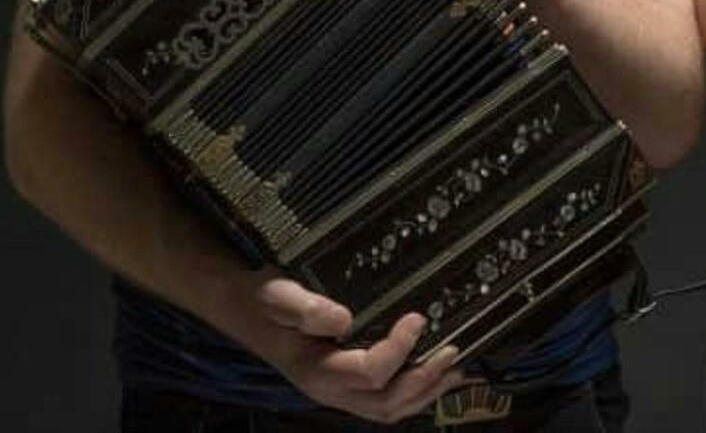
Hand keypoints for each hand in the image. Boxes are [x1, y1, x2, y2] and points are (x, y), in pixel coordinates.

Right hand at [243, 275, 464, 422]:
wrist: (250, 312)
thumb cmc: (266, 303)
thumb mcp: (278, 296)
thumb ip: (306, 308)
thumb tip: (343, 319)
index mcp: (317, 370)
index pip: (369, 373)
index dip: (399, 349)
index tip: (416, 317)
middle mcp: (331, 389)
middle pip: (386, 402)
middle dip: (424, 379)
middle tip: (452, 352)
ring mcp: (341, 392)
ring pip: (389, 409)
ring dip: (426, 392)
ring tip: (455, 369)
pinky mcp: (349, 386)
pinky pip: (386, 401)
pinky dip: (416, 392)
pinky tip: (436, 375)